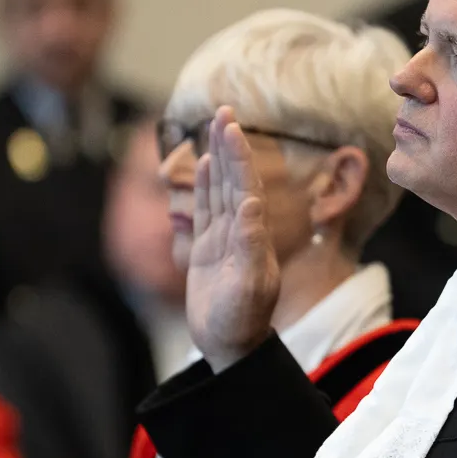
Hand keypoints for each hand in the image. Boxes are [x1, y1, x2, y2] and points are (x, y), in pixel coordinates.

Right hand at [187, 105, 281, 371]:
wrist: (231, 346)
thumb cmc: (242, 320)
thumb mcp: (249, 285)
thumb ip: (251, 245)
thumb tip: (251, 204)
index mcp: (252, 234)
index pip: (245, 185)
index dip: (239, 155)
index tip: (231, 125)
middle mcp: (241, 230)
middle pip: (234, 179)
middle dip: (229, 145)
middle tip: (224, 110)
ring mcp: (224, 238)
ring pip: (220, 189)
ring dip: (219, 158)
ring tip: (215, 126)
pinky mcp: (207, 249)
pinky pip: (206, 209)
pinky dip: (205, 185)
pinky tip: (204, 164)